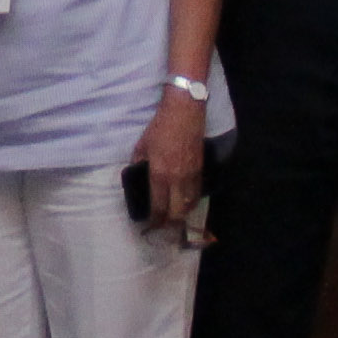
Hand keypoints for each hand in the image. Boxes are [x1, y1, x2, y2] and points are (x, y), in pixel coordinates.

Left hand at [135, 92, 208, 230]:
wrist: (185, 111)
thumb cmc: (160, 127)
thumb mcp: (141, 146)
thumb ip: (139, 164)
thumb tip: (137, 175)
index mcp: (159, 175)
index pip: (159, 207)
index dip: (155, 221)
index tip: (149, 226)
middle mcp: (177, 180)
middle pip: (177, 213)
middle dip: (169, 223)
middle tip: (161, 225)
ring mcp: (191, 175)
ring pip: (189, 205)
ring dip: (181, 215)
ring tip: (173, 218)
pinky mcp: (201, 169)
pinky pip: (197, 193)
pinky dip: (191, 202)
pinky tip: (185, 202)